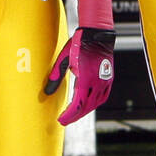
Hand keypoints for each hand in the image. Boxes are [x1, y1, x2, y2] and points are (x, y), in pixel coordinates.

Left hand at [43, 0, 114, 124]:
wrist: (97, 35)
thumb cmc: (79, 45)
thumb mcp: (64, 59)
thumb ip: (56, 76)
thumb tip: (46, 92)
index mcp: (87, 78)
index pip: (78, 104)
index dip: (69, 114)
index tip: (61, 120)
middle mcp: (98, 82)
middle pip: (87, 106)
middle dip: (75, 116)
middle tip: (64, 120)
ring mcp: (105, 81)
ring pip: (95, 103)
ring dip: (84, 111)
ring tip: (74, 114)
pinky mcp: (109, 79)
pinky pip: (102, 97)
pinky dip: (94, 104)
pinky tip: (87, 105)